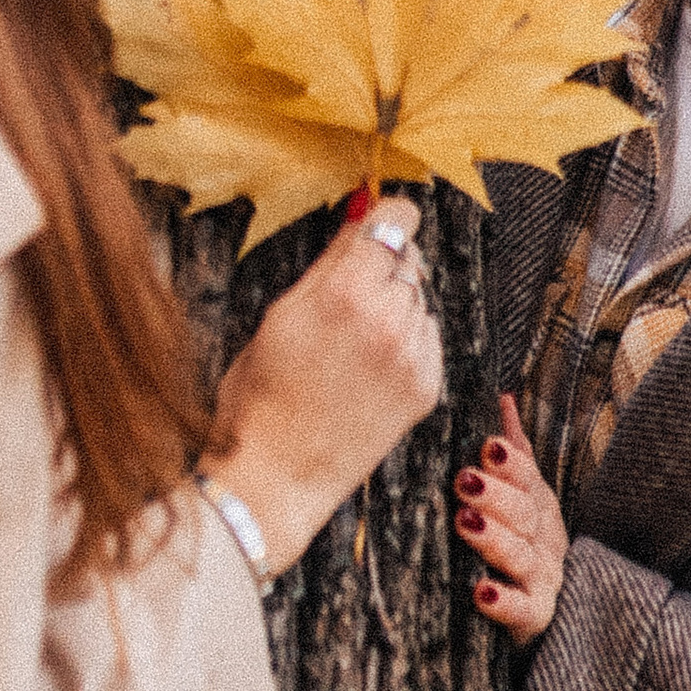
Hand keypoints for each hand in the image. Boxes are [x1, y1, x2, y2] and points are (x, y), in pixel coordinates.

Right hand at [204, 192, 444, 572]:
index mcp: (344, 290)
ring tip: (351, 345)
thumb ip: (329, 261)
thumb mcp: (281, 315)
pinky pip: (428, 339)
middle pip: (407, 260)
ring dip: (395, 308)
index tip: (379, 223)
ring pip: (418, 300)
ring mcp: (412, 355)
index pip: (396, 219)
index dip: (387, 217)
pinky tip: (368, 369)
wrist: (277, 477)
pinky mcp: (427, 387)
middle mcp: (387, 317)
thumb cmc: (261, 396)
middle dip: (382, 269)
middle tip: (346, 302)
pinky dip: (406, 344)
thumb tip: (360, 214)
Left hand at [452, 393, 567, 645]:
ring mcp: (544, 579)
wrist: (545, 621)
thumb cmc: (521, 549)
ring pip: (523, 557)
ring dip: (495, 539)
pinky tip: (481, 593)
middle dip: (497, 495)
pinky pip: (525, 610)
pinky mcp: (536, 618)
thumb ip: (514, 454)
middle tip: (465, 481)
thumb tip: (504, 397)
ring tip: (465, 523)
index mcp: (539, 506)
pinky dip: (505, 603)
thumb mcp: (521, 499)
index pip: (529, 479)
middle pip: (526, 514)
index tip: (487, 447)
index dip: (511, 464)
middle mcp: (545, 539)